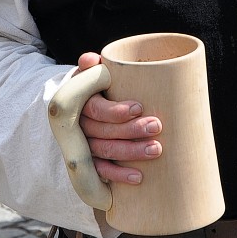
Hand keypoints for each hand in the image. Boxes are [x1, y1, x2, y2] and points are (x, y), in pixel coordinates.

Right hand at [77, 51, 161, 185]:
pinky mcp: (89, 160)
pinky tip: (139, 177)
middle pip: (103, 131)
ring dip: (130, 152)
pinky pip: (100, 171)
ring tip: (156, 150)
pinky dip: (118, 175)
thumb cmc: (97, 87)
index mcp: (81, 102)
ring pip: (104, 150)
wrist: (80, 106)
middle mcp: (80, 125)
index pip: (96, 109)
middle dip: (131, 130)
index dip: (116, 111)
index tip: (139, 107)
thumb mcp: (92, 75)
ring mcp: (83, 144)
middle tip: (156, 127)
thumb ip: (93, 68)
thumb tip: (90, 59)